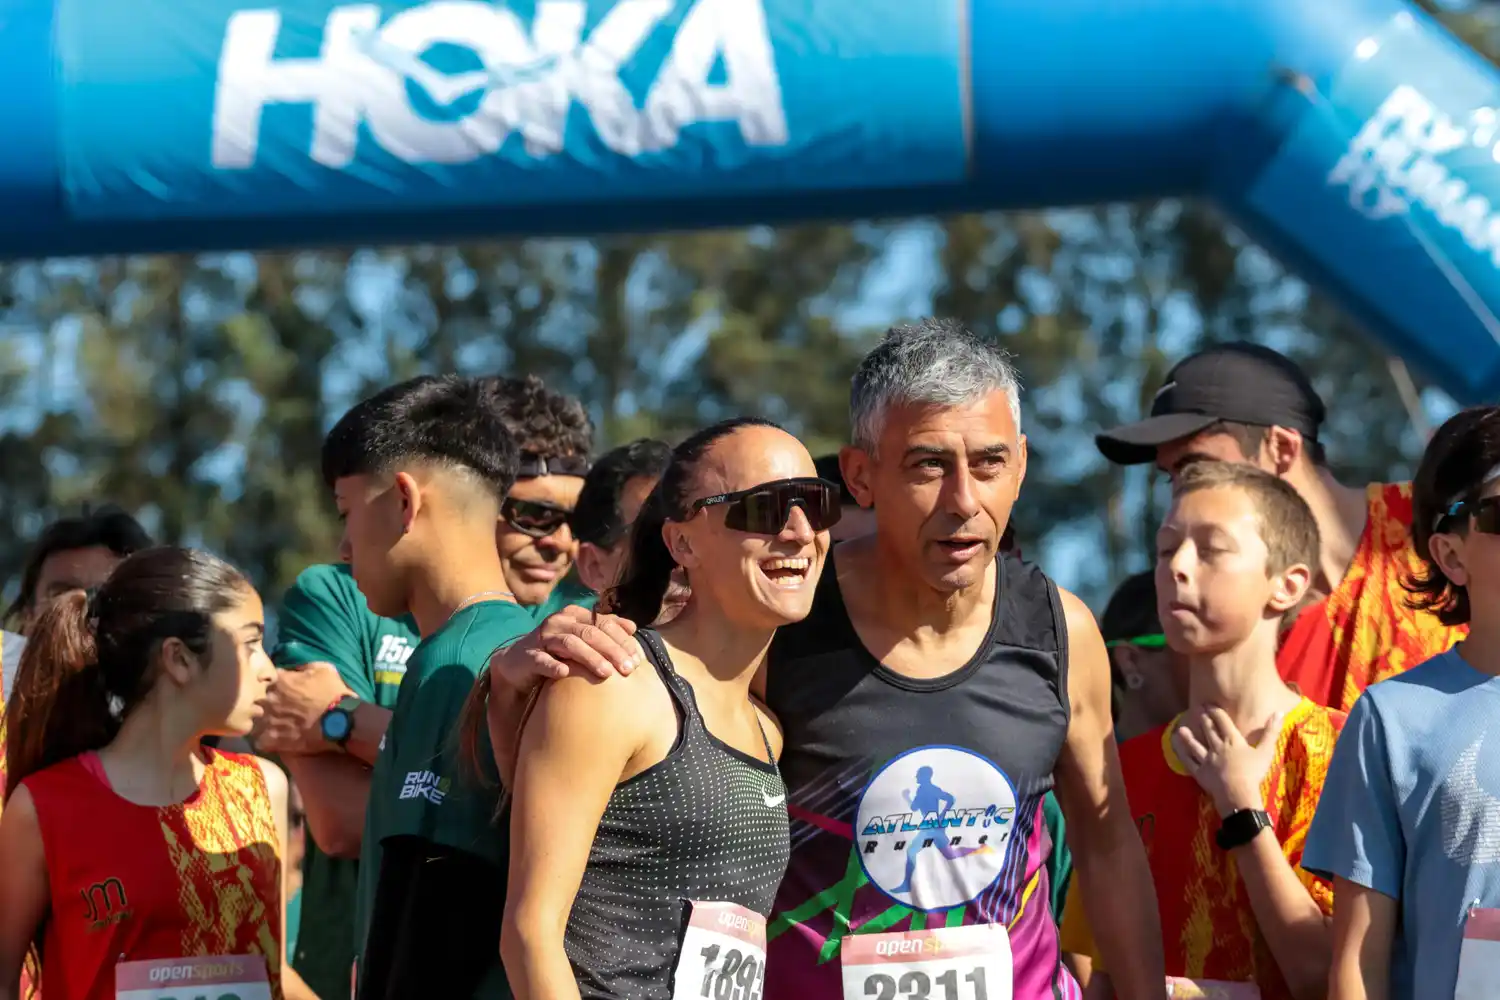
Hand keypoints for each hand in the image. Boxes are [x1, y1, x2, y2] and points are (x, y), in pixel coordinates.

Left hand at [251, 663, 354, 755]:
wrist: (340, 720)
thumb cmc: (334, 693)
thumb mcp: (323, 669)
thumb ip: (303, 667)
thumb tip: (293, 670)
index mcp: (279, 681)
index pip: (263, 679)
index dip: (271, 685)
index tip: (279, 689)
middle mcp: (268, 699)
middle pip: (255, 700)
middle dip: (262, 703)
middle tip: (274, 707)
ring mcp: (267, 721)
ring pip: (253, 721)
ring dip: (261, 722)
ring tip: (271, 725)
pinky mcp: (271, 740)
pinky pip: (259, 741)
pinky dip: (265, 740)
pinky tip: (273, 739)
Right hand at [489, 605, 640, 690]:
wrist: (518, 663)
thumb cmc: (556, 651)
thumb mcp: (581, 638)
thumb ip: (605, 630)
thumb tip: (633, 627)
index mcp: (574, 614)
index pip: (604, 623)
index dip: (623, 640)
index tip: (638, 658)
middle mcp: (559, 622)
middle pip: (591, 633)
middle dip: (613, 650)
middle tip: (629, 669)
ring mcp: (542, 638)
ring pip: (570, 643)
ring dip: (591, 658)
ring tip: (607, 673)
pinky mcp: (528, 656)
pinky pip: (541, 660)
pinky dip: (553, 665)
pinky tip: (565, 672)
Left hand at [1171, 705, 1284, 817]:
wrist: (1238, 793)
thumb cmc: (1254, 772)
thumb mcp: (1266, 751)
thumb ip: (1271, 732)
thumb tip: (1279, 712)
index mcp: (1233, 740)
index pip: (1223, 722)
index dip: (1215, 712)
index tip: (1209, 704)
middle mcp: (1217, 747)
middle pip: (1209, 730)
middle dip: (1203, 719)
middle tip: (1197, 709)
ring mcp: (1206, 760)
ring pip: (1196, 745)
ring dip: (1189, 736)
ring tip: (1182, 727)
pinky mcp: (1200, 772)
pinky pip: (1188, 762)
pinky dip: (1181, 753)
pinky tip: (1176, 747)